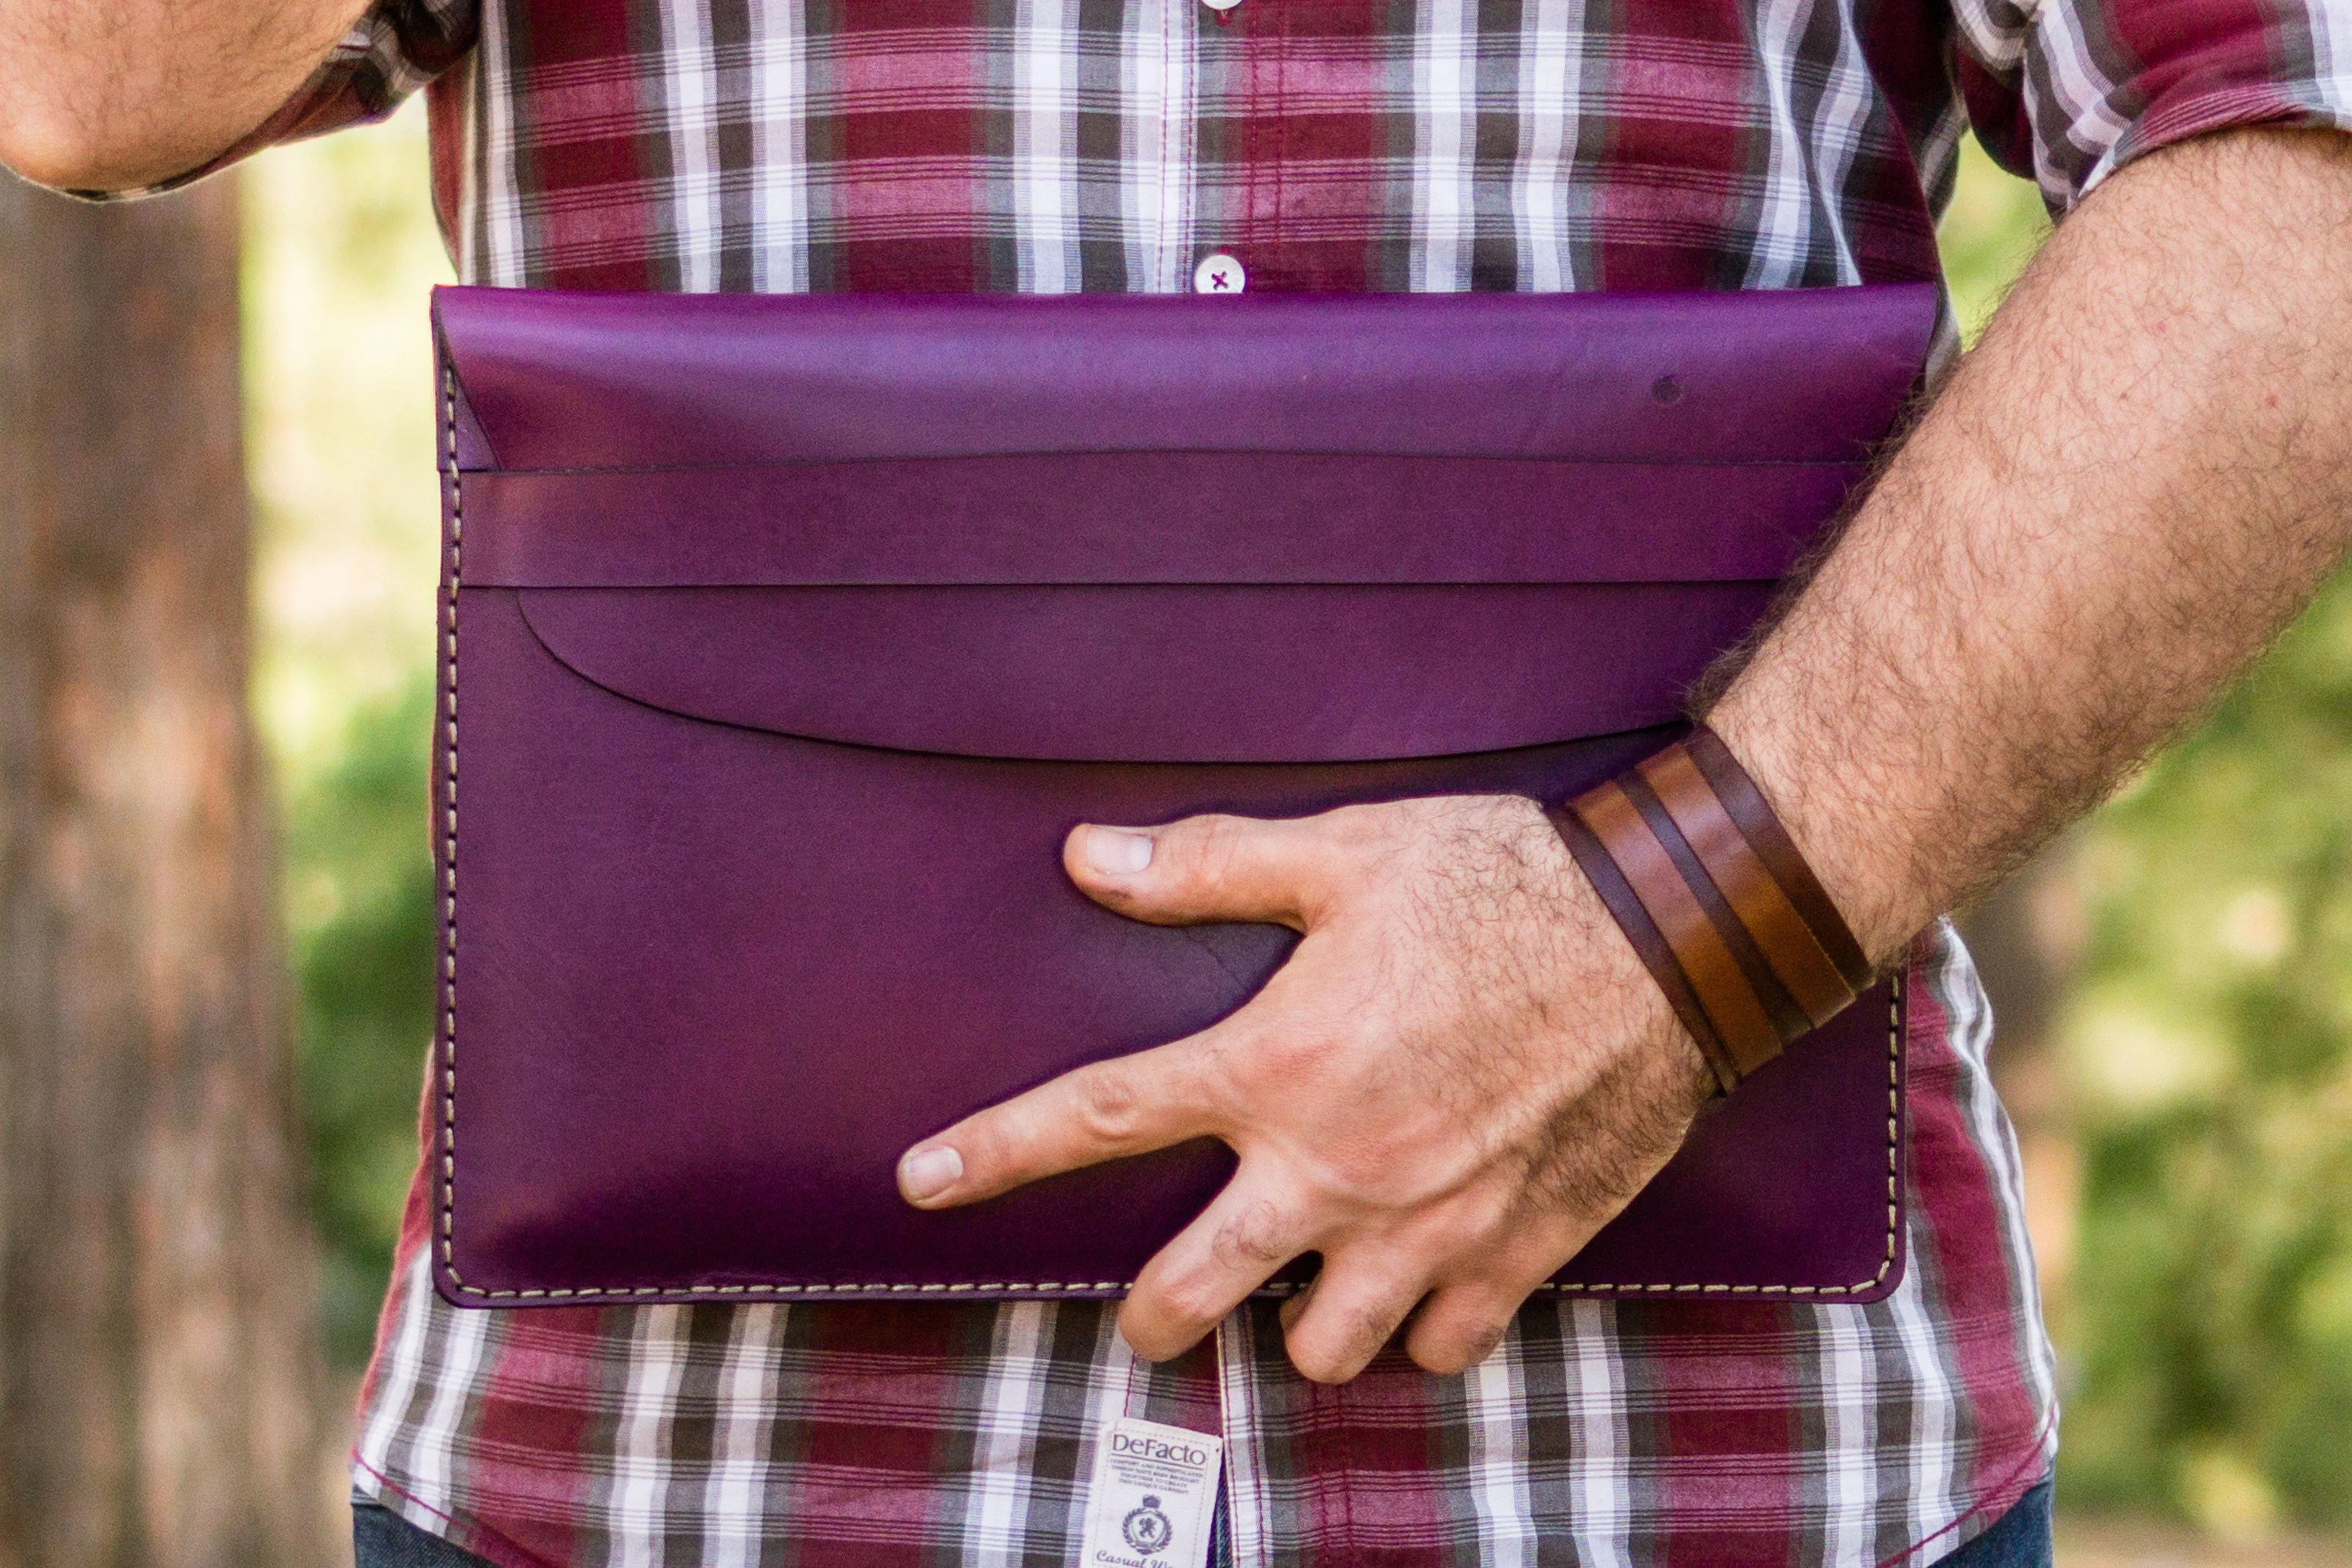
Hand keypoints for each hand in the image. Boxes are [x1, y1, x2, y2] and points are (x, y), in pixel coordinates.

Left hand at [895, 794, 1716, 1382]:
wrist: (1671, 936)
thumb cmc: (1502, 882)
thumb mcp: (1345, 851)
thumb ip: (1206, 866)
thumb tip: (1086, 858)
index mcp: (1276, 1062)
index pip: (1100, 1117)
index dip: (993, 1155)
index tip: (920, 1185)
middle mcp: (1335, 1166)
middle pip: (1192, 1293)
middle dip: (1153, 1315)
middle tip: (1154, 1304)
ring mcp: (1426, 1227)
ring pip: (1319, 1349)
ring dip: (1300, 1322)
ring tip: (1309, 1277)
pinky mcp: (1514, 1255)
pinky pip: (1440, 1347)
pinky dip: (1420, 1329)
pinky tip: (1419, 1282)